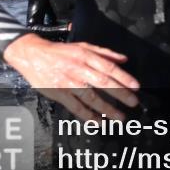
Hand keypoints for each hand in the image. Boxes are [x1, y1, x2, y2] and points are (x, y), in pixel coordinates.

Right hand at [3, 34, 139, 121]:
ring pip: (91, 98)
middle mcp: (78, 69)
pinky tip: (98, 122)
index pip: (109, 68)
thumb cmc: (61, 51)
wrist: (33, 55)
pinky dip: (88, 116)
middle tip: (133, 102)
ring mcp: (68, 82)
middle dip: (120, 94)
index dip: (124, 78)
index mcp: (86, 56)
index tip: (136, 87)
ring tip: (120, 117)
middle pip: (103, 83)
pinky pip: (75, 107)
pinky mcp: (58, 94)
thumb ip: (105, 53)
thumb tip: (124, 60)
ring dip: (107, 109)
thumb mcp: (83, 46)